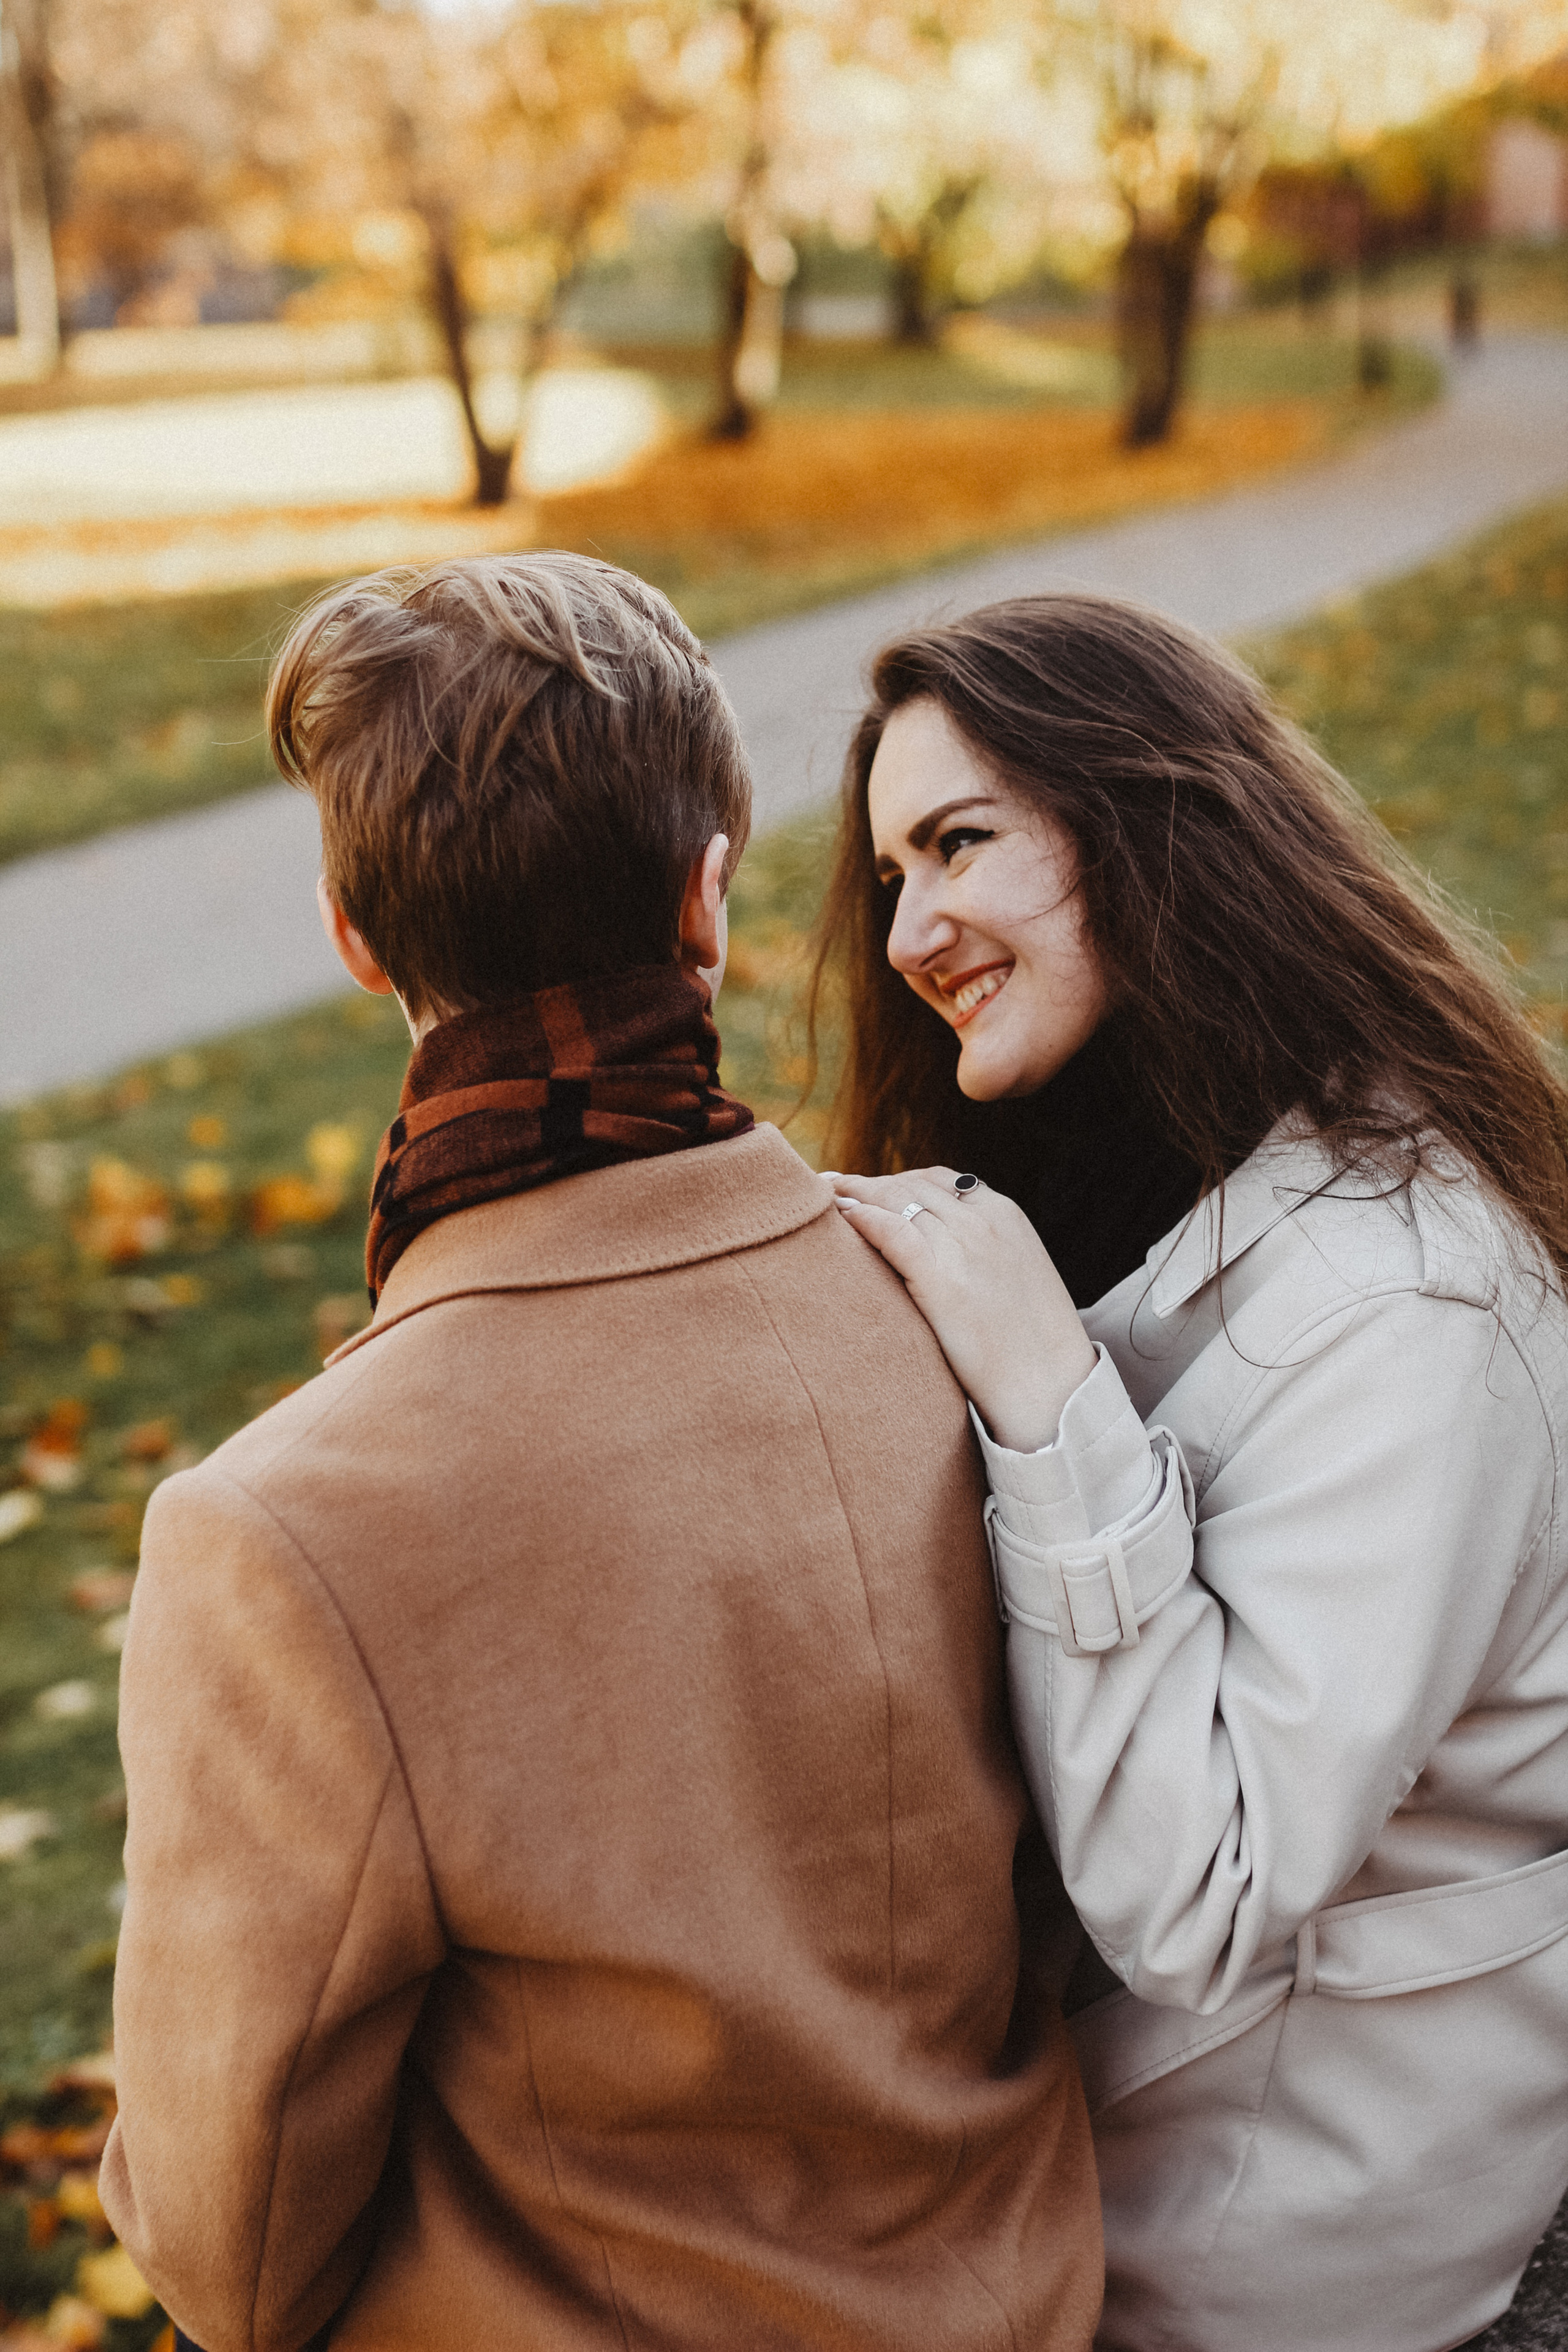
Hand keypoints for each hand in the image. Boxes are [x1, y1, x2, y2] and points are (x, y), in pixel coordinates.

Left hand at [830, 1167, 1096, 1452]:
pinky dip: (861, 1218)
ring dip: (855, 1195)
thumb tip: (943, 1250)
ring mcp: (963, 1245)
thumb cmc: (1032, 1344)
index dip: (898, 1180)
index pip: (940, 1180)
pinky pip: (891, 1232)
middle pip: (911, 1185)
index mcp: (1005, 1215)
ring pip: (896, 1200)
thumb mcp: (1017, 1275)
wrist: (1051, 1386)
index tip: (869, 1187)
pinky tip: (840, 1218)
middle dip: (868, 1184)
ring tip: (823, 1200)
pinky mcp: (941, 1278)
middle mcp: (983, 1220)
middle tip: (831, 1188)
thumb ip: (984, 1251)